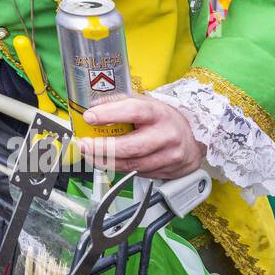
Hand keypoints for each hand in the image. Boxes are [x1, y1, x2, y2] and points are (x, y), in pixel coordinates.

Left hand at [76, 96, 205, 178]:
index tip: (89, 117)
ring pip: (131, 164)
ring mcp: (168, 157)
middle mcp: (166, 136)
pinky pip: (135, 172)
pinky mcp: (165, 172)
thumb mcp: (146, 103)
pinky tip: (105, 161)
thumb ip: (120, 102)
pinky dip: (117, 168)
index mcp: (159, 113)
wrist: (191, 141)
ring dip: (104, 161)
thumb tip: (92, 106)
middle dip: (102, 147)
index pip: (133, 111)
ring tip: (88, 154)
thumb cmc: (163, 120)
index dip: (109, 114)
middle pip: (131, 146)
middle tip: (83, 145)